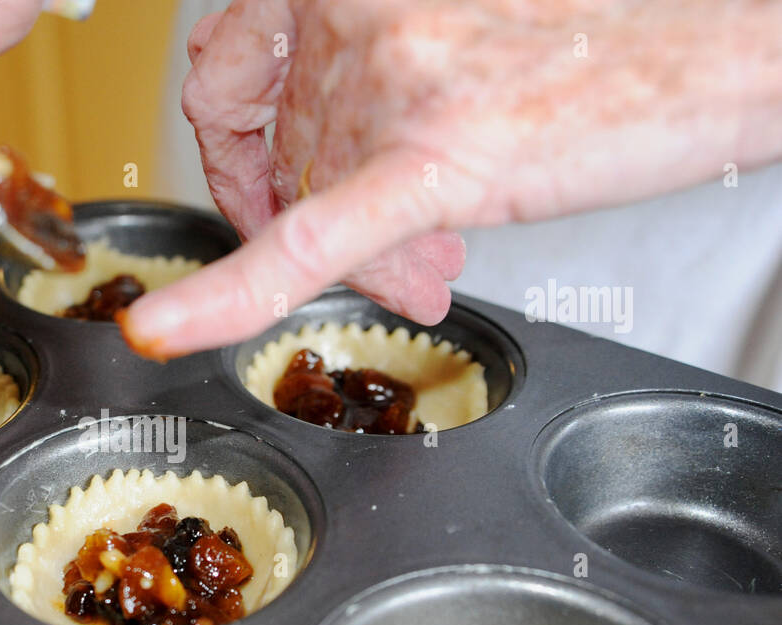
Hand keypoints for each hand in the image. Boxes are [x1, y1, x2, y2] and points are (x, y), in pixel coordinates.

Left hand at [122, 0, 781, 358]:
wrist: (719, 53)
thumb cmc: (592, 44)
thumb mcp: (445, 30)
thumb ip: (356, 80)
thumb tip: (294, 173)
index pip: (228, 62)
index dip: (231, 136)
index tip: (253, 174)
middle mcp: (362, 7)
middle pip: (281, 150)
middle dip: (319, 207)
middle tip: (378, 240)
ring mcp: (394, 81)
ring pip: (314, 205)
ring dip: (373, 252)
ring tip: (433, 256)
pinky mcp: (434, 158)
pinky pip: (308, 241)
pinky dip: (229, 295)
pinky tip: (166, 332)